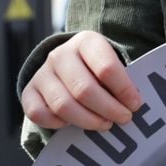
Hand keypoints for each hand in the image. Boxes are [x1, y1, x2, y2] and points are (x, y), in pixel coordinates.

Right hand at [20, 30, 143, 130]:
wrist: (68, 66)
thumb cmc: (99, 69)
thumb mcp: (113, 63)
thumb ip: (123, 79)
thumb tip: (134, 103)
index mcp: (86, 41)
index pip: (106, 67)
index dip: (123, 89)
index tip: (136, 104)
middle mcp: (60, 54)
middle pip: (84, 89)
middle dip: (108, 109)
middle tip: (124, 118)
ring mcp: (42, 73)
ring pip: (63, 106)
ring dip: (88, 121)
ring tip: (105, 124)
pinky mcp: (29, 92)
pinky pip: (40, 114)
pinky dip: (58, 124)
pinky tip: (75, 124)